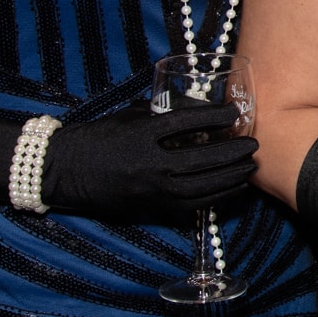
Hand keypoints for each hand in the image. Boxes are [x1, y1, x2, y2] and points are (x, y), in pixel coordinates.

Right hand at [43, 100, 257, 220]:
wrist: (64, 170)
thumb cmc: (99, 137)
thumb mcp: (130, 117)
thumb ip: (163, 115)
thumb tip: (200, 109)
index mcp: (141, 134)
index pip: (186, 123)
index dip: (215, 116)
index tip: (236, 112)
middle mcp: (147, 164)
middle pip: (201, 160)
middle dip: (232, 153)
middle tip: (253, 144)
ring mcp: (149, 189)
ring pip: (200, 187)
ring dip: (230, 177)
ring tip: (249, 167)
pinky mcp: (149, 206)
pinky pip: (191, 205)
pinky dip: (216, 196)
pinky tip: (233, 188)